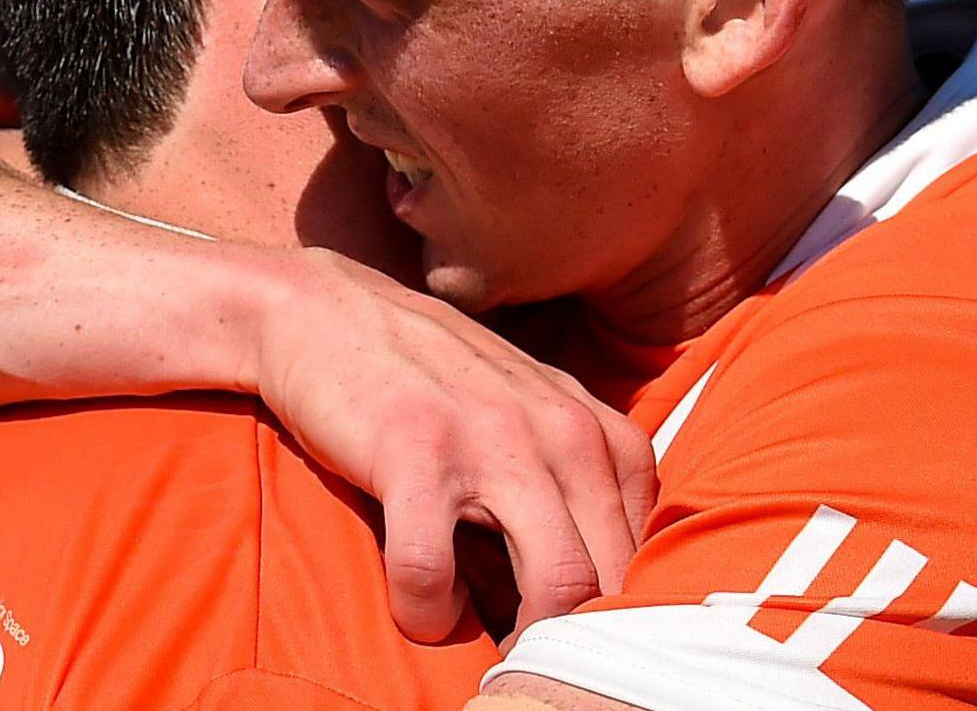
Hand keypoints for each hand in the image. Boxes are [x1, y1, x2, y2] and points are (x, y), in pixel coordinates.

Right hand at [253, 248, 657, 640]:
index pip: (647, 552)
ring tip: (485, 651)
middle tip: (530, 662)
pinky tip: (416, 602)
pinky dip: (423, 610)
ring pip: (556, 583)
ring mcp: (491, 439)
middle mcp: (562, 430)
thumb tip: (599, 603)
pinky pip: (433, 572)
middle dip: (576, 640)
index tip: (575, 640)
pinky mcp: (415, 451)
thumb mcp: (530, 417)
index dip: (615, 615)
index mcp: (598, 430)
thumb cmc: (433, 385)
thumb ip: (574, 489)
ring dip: (522, 641)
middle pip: (611, 578)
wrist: (330, 313)